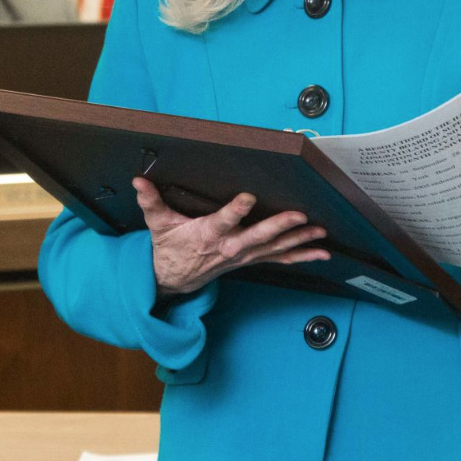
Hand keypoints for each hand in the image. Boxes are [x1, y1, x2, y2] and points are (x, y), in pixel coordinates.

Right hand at [135, 178, 328, 296]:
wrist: (174, 279)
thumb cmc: (169, 247)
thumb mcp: (158, 224)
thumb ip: (150, 201)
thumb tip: (139, 182)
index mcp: (208, 234)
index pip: (223, 221)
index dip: (235, 210)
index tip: (247, 197)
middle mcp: (229, 247)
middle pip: (257, 236)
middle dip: (280, 226)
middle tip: (300, 216)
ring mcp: (243, 256)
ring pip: (275, 248)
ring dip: (299, 240)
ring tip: (320, 232)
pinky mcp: (251, 260)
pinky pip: (280, 259)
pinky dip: (302, 255)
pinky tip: (321, 252)